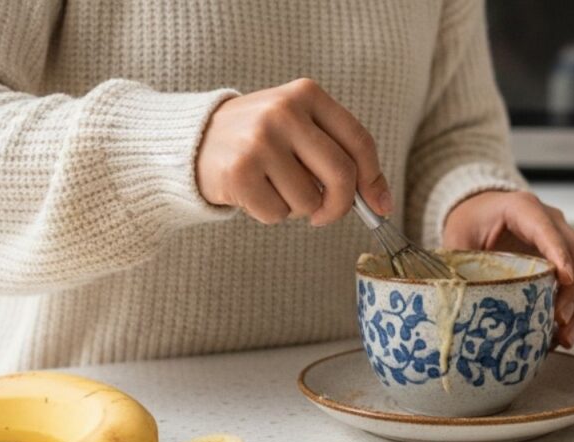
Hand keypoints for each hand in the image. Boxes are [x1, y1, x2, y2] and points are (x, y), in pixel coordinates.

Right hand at [196, 78, 391, 225]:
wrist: (193, 142)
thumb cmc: (259, 141)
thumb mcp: (298, 128)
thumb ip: (336, 153)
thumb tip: (379, 201)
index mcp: (306, 94)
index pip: (358, 141)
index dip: (374, 179)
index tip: (380, 205)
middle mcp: (284, 112)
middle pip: (341, 175)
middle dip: (340, 206)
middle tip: (325, 216)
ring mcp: (259, 140)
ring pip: (309, 201)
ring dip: (297, 209)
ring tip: (274, 188)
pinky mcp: (239, 171)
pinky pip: (278, 214)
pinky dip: (271, 214)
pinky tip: (254, 193)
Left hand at [442, 191, 573, 347]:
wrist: (480, 213)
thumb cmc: (472, 222)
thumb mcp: (457, 238)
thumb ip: (458, 264)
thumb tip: (457, 300)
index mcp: (522, 208)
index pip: (546, 229)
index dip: (558, 253)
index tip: (564, 280)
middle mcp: (551, 222)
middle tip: (560, 321)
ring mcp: (563, 241)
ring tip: (566, 338)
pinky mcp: (567, 261)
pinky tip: (563, 334)